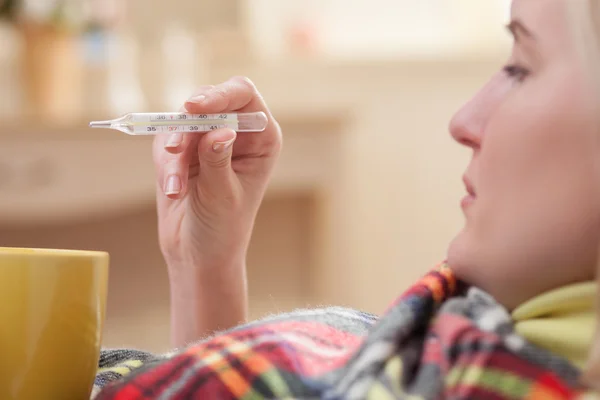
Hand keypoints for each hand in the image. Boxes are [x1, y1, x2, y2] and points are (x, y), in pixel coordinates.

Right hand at [152, 76, 281, 344]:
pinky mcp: (185, 150)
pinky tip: (173, 191)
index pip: (243, 95)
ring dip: (175, 154)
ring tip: (176, 189)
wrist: (199, 253)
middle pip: (209, 101)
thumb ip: (217, 160)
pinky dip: (166, 165)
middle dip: (188, 127)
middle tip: (174, 150)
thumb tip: (221, 130)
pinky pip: (167, 140)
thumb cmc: (223, 228)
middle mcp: (238, 132)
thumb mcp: (222, 195)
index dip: (220, 95)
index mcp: (261, 139)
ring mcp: (209, 139)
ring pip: (183, 121)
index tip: (193, 107)